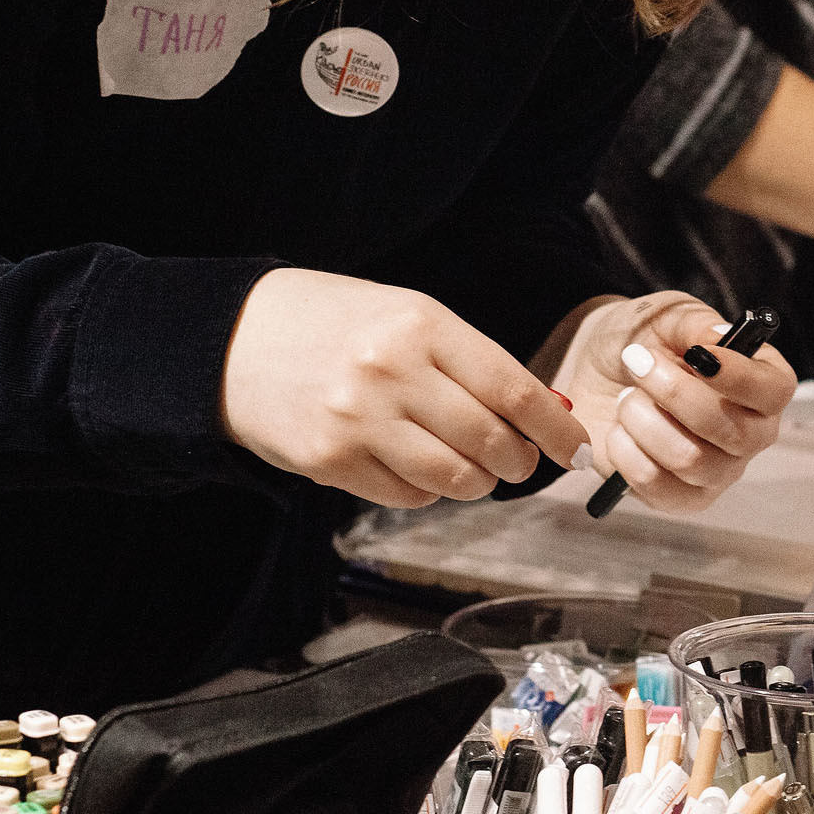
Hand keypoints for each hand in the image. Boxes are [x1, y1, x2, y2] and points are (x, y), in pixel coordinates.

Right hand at [222, 267, 587, 505]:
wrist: (236, 339)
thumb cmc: (337, 324)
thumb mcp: (408, 317)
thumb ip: (471, 363)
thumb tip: (543, 415)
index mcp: (421, 325)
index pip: (514, 390)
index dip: (556, 429)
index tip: (577, 448)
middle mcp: (392, 372)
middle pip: (491, 442)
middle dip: (519, 463)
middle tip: (520, 463)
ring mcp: (358, 421)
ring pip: (455, 480)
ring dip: (477, 483)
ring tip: (471, 468)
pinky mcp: (329, 462)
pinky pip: (408, 496)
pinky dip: (427, 491)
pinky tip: (415, 465)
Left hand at [555, 293, 795, 512]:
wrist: (594, 372)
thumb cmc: (643, 341)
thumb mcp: (667, 316)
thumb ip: (695, 325)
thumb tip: (720, 340)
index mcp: (761, 383)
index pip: (775, 392)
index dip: (740, 378)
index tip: (697, 357)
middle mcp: (750, 432)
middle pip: (731, 432)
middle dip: (673, 392)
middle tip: (637, 361)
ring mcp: (719, 471)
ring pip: (689, 459)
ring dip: (643, 419)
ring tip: (627, 398)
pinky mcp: (681, 498)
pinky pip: (655, 484)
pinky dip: (626, 450)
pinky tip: (621, 430)